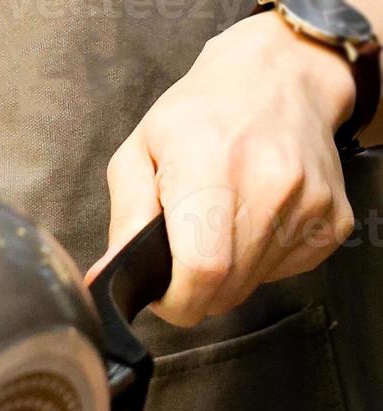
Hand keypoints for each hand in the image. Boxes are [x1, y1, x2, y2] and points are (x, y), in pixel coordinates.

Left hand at [91, 13, 359, 325]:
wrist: (279, 78)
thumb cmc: (200, 114)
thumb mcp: (139, 152)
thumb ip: (125, 219)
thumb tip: (107, 276)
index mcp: (212, 168)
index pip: (202, 270)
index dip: (176, 301)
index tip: (161, 295)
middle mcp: (271, 187)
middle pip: (226, 288)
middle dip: (195, 291)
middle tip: (182, 257)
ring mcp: (309, 204)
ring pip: (253, 284)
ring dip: (227, 275)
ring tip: (218, 227)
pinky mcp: (333, 219)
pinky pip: (285, 271)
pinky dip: (260, 262)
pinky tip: (251, 221)